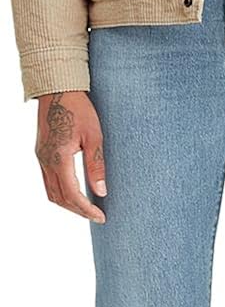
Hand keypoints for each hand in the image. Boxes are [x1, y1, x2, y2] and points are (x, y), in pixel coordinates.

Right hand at [34, 91, 106, 223]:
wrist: (58, 90)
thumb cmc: (78, 109)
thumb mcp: (94, 136)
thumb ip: (96, 165)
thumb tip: (101, 191)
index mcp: (59, 158)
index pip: (72, 195)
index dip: (86, 209)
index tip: (100, 216)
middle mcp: (46, 161)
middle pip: (59, 198)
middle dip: (77, 210)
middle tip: (96, 215)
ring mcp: (41, 157)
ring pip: (51, 192)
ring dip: (68, 203)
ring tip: (86, 207)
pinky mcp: (41, 152)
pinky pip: (48, 181)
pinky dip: (60, 192)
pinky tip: (74, 190)